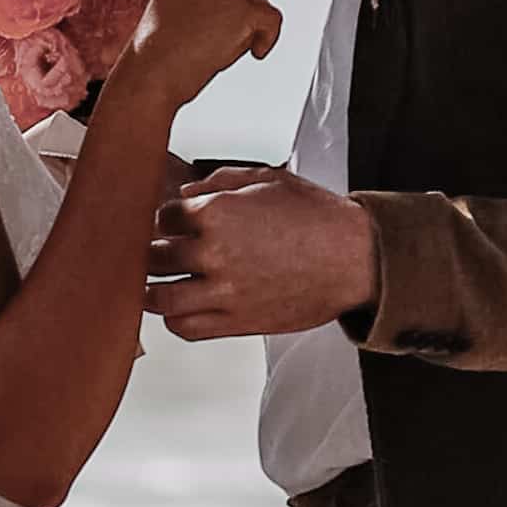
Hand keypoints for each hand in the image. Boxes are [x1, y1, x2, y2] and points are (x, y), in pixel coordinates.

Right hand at [121, 0, 282, 108]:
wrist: (153, 70)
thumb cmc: (158, 46)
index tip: (231, 6)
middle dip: (245, 2)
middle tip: (232, 29)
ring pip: (260, 2)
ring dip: (251, 24)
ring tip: (223, 44)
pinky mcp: (247, 8)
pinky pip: (273, 20)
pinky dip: (268, 38)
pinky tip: (254, 51)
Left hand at [146, 168, 377, 340]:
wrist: (355, 259)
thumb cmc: (319, 219)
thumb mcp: (268, 179)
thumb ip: (221, 181)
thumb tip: (189, 191)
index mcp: (218, 212)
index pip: (163, 216)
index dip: (163, 217)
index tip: (167, 222)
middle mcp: (215, 253)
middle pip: (155, 255)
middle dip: (154, 251)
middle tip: (156, 251)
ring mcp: (224, 291)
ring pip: (160, 298)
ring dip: (151, 290)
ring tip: (152, 284)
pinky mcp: (237, 321)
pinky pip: (186, 327)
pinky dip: (174, 320)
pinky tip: (178, 309)